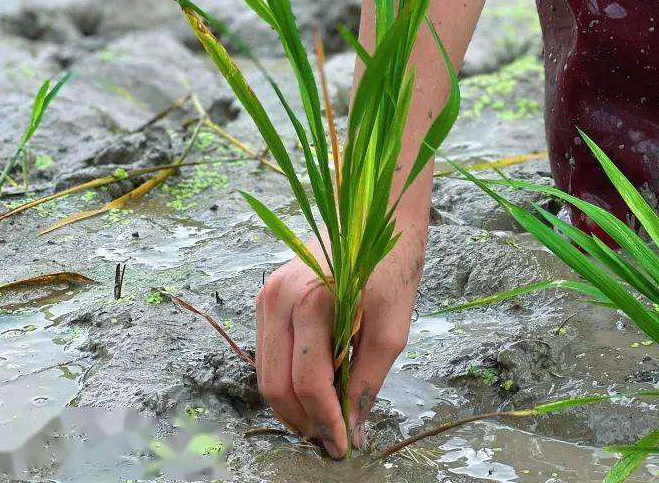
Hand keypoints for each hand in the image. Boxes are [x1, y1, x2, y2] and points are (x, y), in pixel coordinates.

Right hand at [254, 232, 424, 457]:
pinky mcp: (267, 295)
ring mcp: (267, 295)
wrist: (377, 212)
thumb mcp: (392, 327)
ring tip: (323, 421)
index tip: (342, 447)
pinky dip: (286, 378)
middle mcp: (278, 298)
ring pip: (266, 371)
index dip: (325, 422)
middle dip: (303, 421)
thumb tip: (353, 427)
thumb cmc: (392, 263)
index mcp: (312, 301)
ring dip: (291, 404)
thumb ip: (369, 379)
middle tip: (330, 441)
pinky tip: (313, 390)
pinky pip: (269, 351)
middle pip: (275, 384)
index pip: (308, 383)